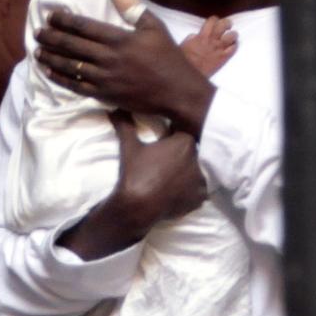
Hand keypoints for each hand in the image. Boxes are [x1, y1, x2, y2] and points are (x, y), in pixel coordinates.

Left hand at [34, 7, 214, 136]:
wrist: (177, 92)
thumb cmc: (168, 57)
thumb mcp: (154, 26)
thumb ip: (131, 6)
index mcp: (118, 39)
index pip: (83, 26)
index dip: (64, 20)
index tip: (51, 16)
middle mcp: (107, 58)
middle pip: (71, 45)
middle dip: (51, 38)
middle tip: (38, 33)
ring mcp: (104, 78)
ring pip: (70, 66)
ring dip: (51, 58)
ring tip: (38, 51)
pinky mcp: (104, 94)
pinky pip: (76, 86)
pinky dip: (60, 78)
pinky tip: (49, 72)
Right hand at [58, 110, 207, 259]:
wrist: (137, 205)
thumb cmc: (135, 172)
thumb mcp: (129, 146)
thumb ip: (125, 124)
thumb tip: (115, 110)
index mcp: (185, 142)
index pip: (182, 135)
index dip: (171, 140)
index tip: (161, 146)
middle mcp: (198, 159)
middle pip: (190, 154)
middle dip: (180, 157)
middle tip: (163, 165)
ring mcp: (200, 181)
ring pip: (196, 172)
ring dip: (186, 174)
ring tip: (169, 180)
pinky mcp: (199, 199)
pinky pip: (197, 192)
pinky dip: (189, 192)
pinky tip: (175, 192)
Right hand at [180, 16, 236, 76]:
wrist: (189, 74)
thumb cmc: (185, 60)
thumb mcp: (185, 44)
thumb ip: (193, 38)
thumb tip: (196, 35)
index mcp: (202, 35)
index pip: (212, 20)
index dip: (215, 20)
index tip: (215, 22)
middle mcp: (212, 40)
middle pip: (224, 25)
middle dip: (227, 23)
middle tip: (227, 26)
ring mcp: (219, 49)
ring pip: (232, 36)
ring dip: (233, 35)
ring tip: (231, 37)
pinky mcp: (223, 58)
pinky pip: (234, 48)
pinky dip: (234, 45)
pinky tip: (232, 46)